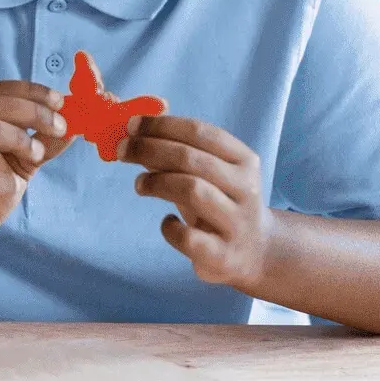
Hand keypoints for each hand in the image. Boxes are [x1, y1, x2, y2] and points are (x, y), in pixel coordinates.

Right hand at [0, 82, 75, 275]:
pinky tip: (13, 186)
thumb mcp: (17, 167)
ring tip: (35, 155)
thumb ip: (41, 146)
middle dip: (30, 111)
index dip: (30, 91)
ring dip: (14, 136)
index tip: (59, 101)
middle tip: (59, 127)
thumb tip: (73, 126)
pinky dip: (0, 181)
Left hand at [118, 113, 273, 289]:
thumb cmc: (222, 202)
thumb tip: (137, 127)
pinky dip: (169, 227)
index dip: (161, 125)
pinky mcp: (224, 255)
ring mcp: (237, 223)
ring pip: (192, 190)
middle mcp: (246, 189)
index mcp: (244, 160)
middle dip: (149, 149)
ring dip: (156, 182)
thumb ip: (180, 149)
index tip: (132, 125)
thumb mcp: (210, 173)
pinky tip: (167, 222)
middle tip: (123, 150)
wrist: (256, 251)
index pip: (200, 132)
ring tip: (139, 184)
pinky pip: (189, 237)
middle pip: (190, 159)